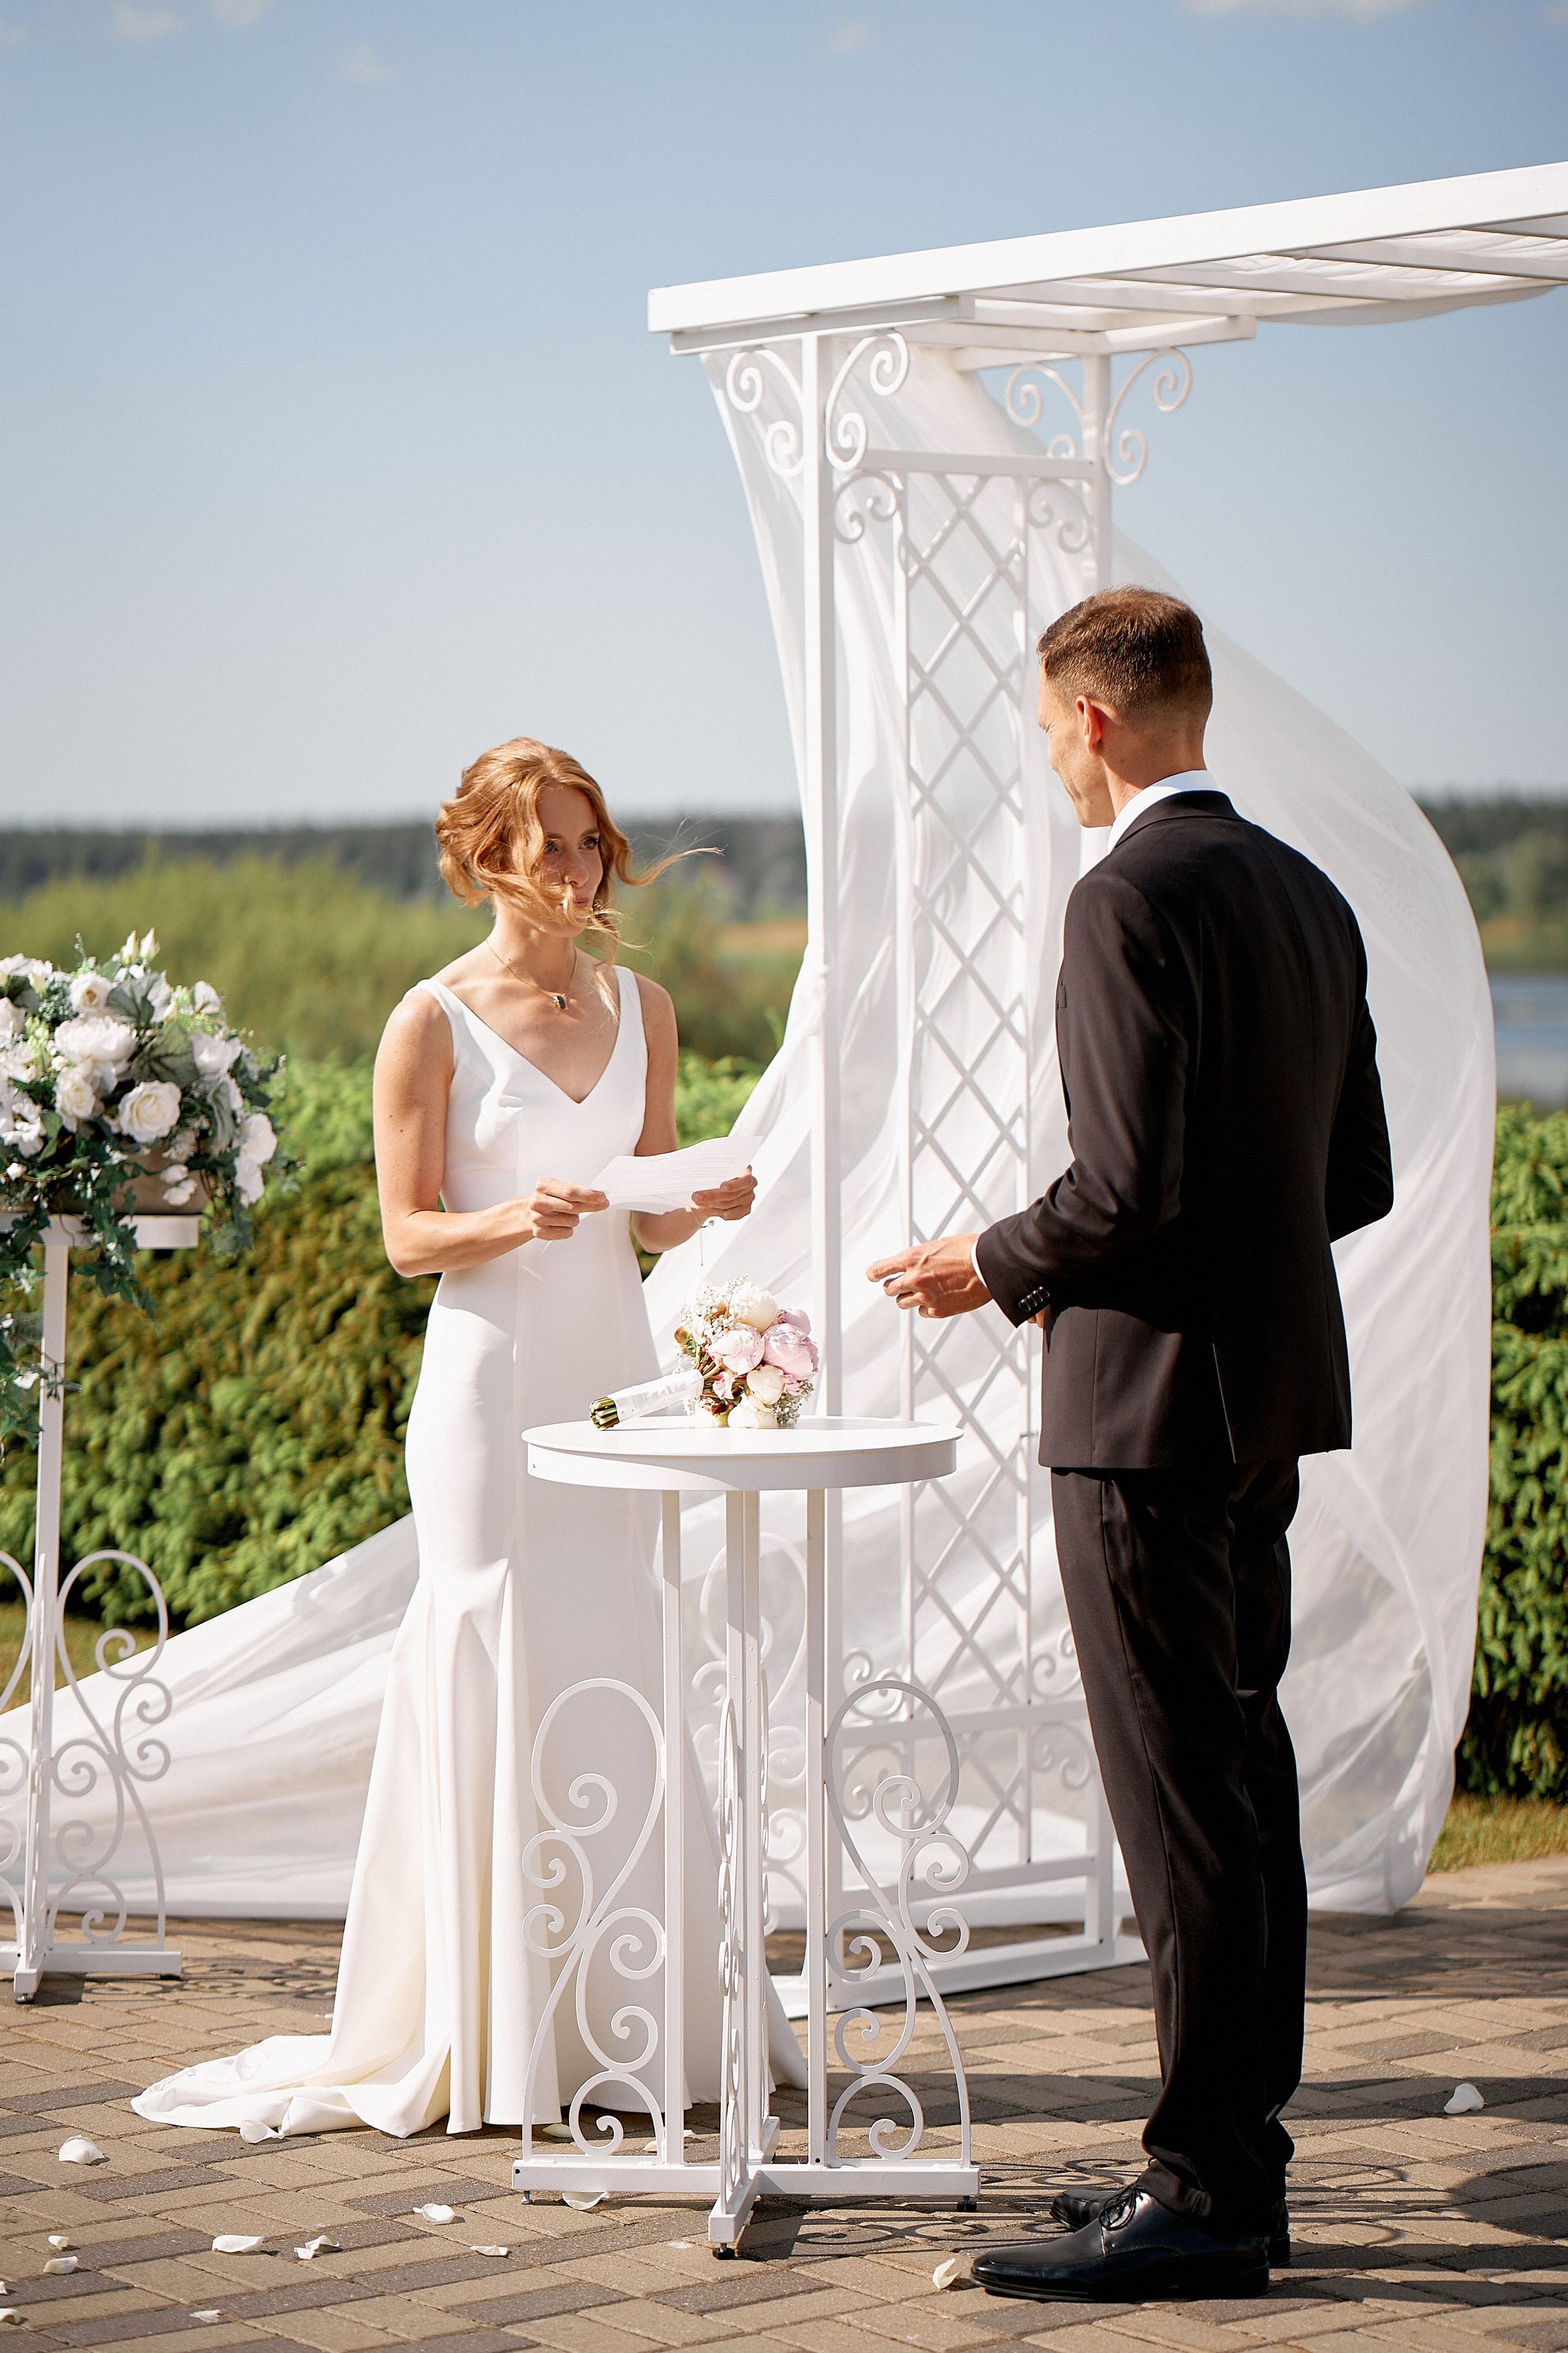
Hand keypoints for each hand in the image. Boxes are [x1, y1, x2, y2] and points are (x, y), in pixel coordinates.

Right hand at [522, 1179, 607, 1241]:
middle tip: (601, 1204)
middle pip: (573, 1207)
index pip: (571, 1192)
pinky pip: (567, 1232)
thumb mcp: (560, 1187)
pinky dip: (569, 1228)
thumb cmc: (549, 1198)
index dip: (589, 1196)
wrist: (528, 1213)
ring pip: (572, 1221)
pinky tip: (561, 1223)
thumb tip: (598, 1196)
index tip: (602, 1198)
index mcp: (543, 1185)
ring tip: (566, 1214)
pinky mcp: (540, 1232)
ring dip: (576, 1219)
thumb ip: (577, 1190)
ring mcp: (538, 1217)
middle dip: (591, 1206)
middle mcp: (538, 1201)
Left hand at [691, 1168, 755, 1223]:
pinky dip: (715, 1212)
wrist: (721, 1180)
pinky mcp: (744, 1210)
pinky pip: (729, 1215)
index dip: (733, 1185)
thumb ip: (713, 1168)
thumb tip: (698, 1169)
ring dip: (710, 1204)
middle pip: (732, 1195)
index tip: (722, 1187)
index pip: (744, 1180)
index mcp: (747, 1171)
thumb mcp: (718, 1165)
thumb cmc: (719, 1170)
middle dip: (712, 1196)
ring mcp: (748, 1199)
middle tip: (696, 1196)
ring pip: (727, 1205)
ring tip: (697, 1202)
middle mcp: (750, 1186)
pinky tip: (704, 1209)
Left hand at [867, 1235, 989, 1318]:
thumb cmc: (967, 1250)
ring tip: (922, 1291)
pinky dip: (926, 1307)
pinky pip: (922, 1312)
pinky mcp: (937, 1310)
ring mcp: (924, 1296)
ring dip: (908, 1298)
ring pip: (902, 1303)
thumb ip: (919, 1258)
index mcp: (912, 1258)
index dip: (874, 1274)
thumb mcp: (936, 1246)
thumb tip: (910, 1264)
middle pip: (888, 1289)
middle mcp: (914, 1278)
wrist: (988, 1265)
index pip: (879, 1270)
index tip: (873, 1276)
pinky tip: (938, 1299)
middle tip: (901, 1284)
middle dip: (893, 1286)